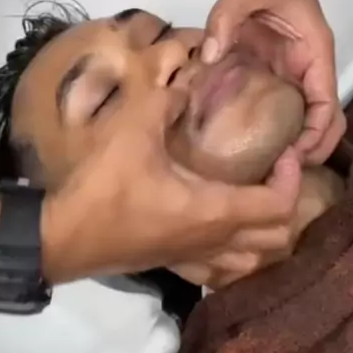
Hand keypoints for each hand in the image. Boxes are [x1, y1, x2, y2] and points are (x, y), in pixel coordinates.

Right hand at [42, 89, 301, 283]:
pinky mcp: (174, 267)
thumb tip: (186, 79)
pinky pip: (221, 272)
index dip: (292, 179)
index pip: (278, 206)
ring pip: (253, 264)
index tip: (285, 151)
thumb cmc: (103, 185)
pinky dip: (236, 257)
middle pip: (277, 240)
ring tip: (261, 204)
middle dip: (289, 207)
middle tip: (277, 174)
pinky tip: (225, 236)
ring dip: (267, 238)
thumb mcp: (134, 128)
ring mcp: (194, 260)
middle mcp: (213, 243)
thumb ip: (166, 98)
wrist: (60, 236)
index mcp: (214, 211)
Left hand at [202, 0, 346, 164]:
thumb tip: (209, 57)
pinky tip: (244, 145)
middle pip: (323, 117)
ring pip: (302, 116)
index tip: (293, 156)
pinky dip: (269, 126)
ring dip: (291, 143)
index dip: (316, 133)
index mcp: (314, 49)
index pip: (327, 101)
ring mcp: (289, 68)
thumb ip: (225, 21)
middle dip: (310, 148)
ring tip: (263, 170)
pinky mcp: (270, 67)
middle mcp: (307, 64)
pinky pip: (276, 104)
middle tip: (279, 175)